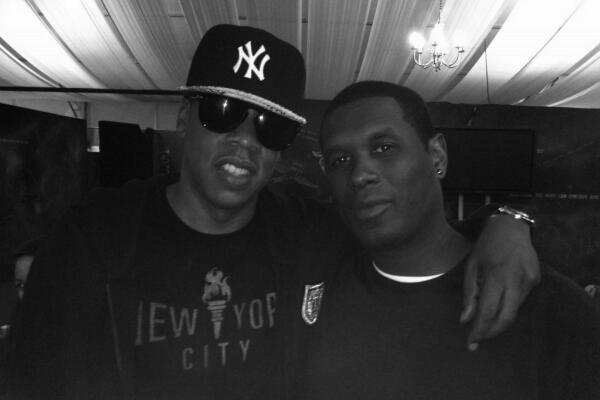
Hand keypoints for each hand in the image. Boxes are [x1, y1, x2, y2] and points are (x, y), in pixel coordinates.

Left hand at [461, 214, 539, 349]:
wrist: (511, 227)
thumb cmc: (486, 247)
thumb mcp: (471, 266)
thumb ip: (469, 294)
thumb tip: (465, 320)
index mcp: (495, 275)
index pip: (487, 311)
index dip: (479, 330)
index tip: (470, 343)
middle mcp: (515, 279)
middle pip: (506, 317)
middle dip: (492, 332)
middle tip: (478, 340)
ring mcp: (529, 280)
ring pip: (514, 310)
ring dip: (499, 318)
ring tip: (484, 319)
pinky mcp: (537, 280)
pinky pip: (521, 299)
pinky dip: (508, 304)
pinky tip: (500, 298)